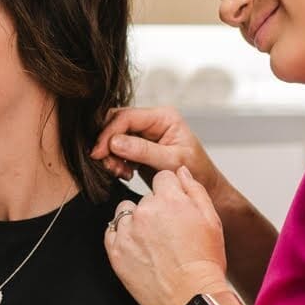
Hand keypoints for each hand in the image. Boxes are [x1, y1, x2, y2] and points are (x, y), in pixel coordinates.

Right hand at [91, 105, 226, 200]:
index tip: (99, 152)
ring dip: (111, 155)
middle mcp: (152, 121)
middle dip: (108, 144)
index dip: (109, 133)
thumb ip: (143, 151)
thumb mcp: (171, 161)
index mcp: (164, 116)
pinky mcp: (139, 147)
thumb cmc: (197, 173)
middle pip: (116, 123)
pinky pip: (118, 149)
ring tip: (120, 172)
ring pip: (114, 137)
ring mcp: (145, 133)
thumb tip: (114, 142)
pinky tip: (125, 173)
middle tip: (108, 164)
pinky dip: (116, 162)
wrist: (206, 188)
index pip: (127, 117)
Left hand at [104, 166, 227, 304]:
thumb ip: (195, 189)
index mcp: (170, 199)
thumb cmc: (204, 261)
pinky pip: (112, 233)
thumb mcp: (211, 219)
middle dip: (155, 210)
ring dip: (135, 222)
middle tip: (168, 234)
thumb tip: (181, 172)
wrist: (192, 296)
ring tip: (152, 243)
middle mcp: (145, 211)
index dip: (170, 192)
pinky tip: (139, 250)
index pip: (162, 178)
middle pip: (144, 197)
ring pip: (125, 212)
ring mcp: (128, 231)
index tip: (174, 209)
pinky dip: (122, 238)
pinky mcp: (116, 251)